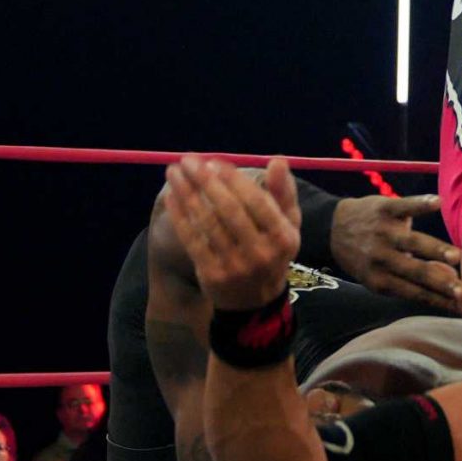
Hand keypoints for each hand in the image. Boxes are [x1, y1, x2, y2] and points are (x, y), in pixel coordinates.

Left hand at [165, 155, 299, 309]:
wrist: (254, 300)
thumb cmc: (271, 249)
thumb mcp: (288, 224)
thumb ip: (284, 192)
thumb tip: (277, 161)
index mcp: (283, 238)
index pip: (257, 202)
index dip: (234, 180)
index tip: (215, 161)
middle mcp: (260, 253)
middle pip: (229, 211)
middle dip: (206, 182)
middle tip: (189, 160)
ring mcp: (235, 266)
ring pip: (207, 223)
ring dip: (187, 194)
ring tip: (174, 172)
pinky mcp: (211, 274)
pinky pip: (192, 240)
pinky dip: (180, 216)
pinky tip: (172, 196)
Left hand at [332, 193, 461, 312]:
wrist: (332, 228)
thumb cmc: (368, 258)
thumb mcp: (383, 276)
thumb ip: (415, 279)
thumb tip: (452, 278)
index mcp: (381, 281)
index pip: (416, 293)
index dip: (441, 300)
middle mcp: (381, 258)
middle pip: (416, 272)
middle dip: (442, 283)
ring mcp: (383, 232)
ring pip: (411, 242)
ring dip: (434, 249)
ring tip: (455, 256)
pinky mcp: (383, 209)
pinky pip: (403, 206)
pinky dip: (420, 204)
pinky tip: (438, 203)